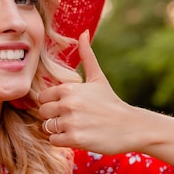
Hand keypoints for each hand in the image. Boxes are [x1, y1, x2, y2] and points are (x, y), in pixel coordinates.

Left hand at [38, 31, 141, 154]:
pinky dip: (62, 141)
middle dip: (53, 117)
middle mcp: (68, 103)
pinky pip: (53, 141)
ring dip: (58, 130)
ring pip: (47, 127)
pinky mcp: (75, 139)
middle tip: (71, 119)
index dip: (52, 103)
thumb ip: (87, 56)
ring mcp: (71, 121)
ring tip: (76, 127)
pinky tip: (77, 136)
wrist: (131, 126)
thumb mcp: (98, 78)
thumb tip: (83, 32)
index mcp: (69, 88)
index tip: (67, 107)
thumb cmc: (111, 102)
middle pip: (43, 113)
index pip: (42, 97)